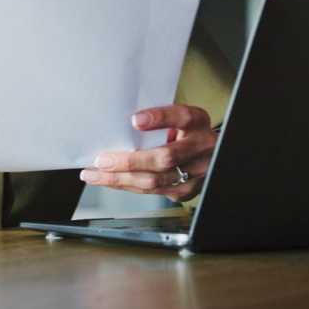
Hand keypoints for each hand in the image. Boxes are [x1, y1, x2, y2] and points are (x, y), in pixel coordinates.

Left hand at [80, 105, 216, 201]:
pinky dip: (128, 186)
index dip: (159, 118)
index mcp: (197, 122)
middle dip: (129, 161)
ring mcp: (195, 173)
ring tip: (96, 175)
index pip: (181, 117)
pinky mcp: (186, 191)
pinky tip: (111, 181)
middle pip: (165, 157)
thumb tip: (122, 123)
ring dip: (121, 179)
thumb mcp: (179, 118)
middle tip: (102, 160)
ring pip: (155, 181)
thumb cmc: (187, 132)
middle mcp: (200, 147)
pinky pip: (153, 191)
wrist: (212, 154)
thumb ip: (158, 119)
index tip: (135, 119)